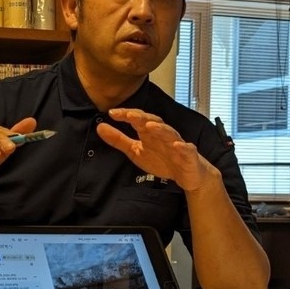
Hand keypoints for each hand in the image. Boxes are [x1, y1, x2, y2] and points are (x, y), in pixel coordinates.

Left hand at [97, 108, 215, 191]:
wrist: (188, 175)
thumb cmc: (163, 160)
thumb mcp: (136, 151)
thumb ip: (118, 140)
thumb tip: (100, 127)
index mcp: (150, 133)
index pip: (137, 120)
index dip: (126, 115)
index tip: (112, 113)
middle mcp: (163, 135)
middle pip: (154, 122)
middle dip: (142, 118)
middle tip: (130, 115)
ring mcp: (177, 144)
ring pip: (170, 133)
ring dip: (160, 129)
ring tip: (150, 126)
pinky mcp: (189, 156)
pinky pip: (187, 150)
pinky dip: (183, 146)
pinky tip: (177, 145)